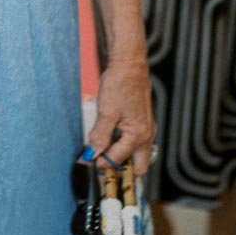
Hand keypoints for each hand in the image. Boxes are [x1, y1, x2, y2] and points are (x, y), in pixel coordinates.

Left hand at [86, 57, 154, 176]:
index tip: (89, 161)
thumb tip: (92, 155)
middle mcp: (146, 136)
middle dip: (120, 169)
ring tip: (102, 145)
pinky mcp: (142, 123)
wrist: (129, 66)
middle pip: (137, 167)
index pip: (118, 160)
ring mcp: (146, 130)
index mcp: (138, 136)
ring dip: (119, 155)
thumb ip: (100, 137)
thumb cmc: (120, 85)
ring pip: (135, 154)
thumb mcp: (106, 112)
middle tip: (101, 161)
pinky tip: (109, 133)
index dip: (101, 163)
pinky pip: (133, 142)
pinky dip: (121, 143)